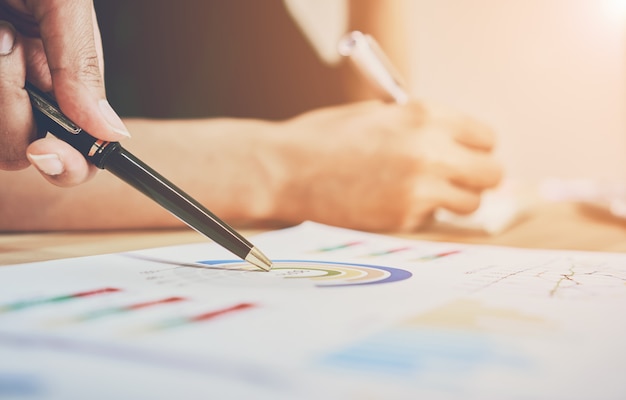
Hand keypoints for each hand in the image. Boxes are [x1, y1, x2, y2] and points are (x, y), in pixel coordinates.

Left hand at [0, 0, 128, 185]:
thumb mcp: (62, 4)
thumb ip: (83, 65)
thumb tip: (110, 130)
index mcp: (66, 76)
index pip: (83, 146)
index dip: (71, 163)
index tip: (48, 152)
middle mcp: (30, 88)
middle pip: (27, 150)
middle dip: (15, 109)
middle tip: (8, 48)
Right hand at [267, 100, 502, 230]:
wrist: (284, 170)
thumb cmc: (324, 137)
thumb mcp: (379, 113)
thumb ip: (421, 126)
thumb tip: (454, 144)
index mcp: (424, 115)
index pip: (486, 137)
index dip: (476, 146)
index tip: (465, 153)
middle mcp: (429, 151)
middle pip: (491, 173)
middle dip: (476, 176)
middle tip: (456, 177)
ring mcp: (418, 190)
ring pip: (470, 203)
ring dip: (454, 199)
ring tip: (424, 191)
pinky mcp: (402, 220)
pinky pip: (432, 220)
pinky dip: (419, 214)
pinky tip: (390, 201)